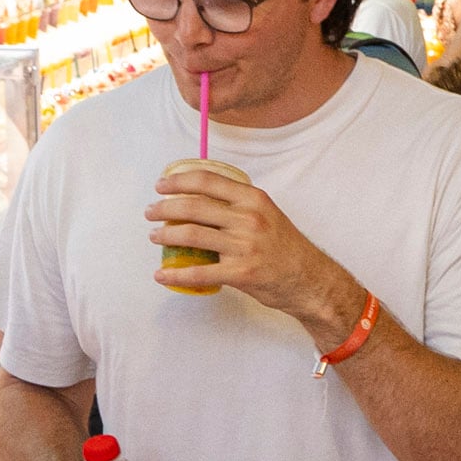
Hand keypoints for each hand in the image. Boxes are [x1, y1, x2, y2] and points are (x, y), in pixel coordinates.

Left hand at [147, 157, 359, 328]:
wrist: (309, 279)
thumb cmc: (285, 247)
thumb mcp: (267, 214)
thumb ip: (239, 205)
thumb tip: (201, 198)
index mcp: (253, 199)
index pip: (208, 181)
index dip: (179, 181)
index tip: (161, 185)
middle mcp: (249, 219)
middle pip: (194, 206)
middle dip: (164, 207)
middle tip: (150, 212)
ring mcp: (245, 246)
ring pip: (192, 235)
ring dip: (166, 235)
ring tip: (154, 236)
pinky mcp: (241, 273)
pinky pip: (199, 273)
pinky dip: (175, 275)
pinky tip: (161, 275)